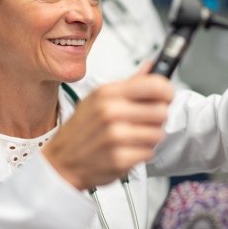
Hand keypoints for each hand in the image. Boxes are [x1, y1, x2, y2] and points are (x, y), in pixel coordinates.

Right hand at [43, 67, 173, 190]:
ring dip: (150, 138)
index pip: (155, 85)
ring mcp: (115, 136)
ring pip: (158, 133)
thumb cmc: (81, 130)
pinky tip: (127, 151)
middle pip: (161, 110)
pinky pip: (149, 153)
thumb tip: (151, 66)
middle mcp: (111, 112)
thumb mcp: (98, 99)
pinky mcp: (120, 159)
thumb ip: (129, 83)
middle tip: (145, 122)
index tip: (166, 97)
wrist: (60, 162)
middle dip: (157, 118)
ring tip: (133, 138)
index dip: (167, 92)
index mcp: (107, 93)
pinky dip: (142, 154)